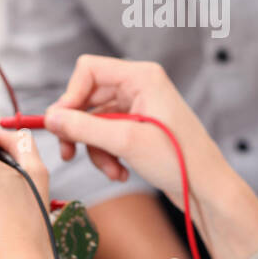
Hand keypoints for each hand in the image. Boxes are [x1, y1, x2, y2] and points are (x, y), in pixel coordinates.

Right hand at [43, 56, 223, 215]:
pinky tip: (120, 173)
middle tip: (68, 153)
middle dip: (81, 129)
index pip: (89, 70)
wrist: (208, 188)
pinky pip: (108, 134)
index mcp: (142, 77)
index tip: (60, 125)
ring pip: (96, 121)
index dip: (70, 96)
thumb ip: (83, 128)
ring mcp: (140, 107)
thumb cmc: (179, 160)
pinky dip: (108, 154)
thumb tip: (49, 118)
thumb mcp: (125, 142)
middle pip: (88, 97)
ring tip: (111, 171)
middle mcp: (140, 86)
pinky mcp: (139, 128)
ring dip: (96, 149)